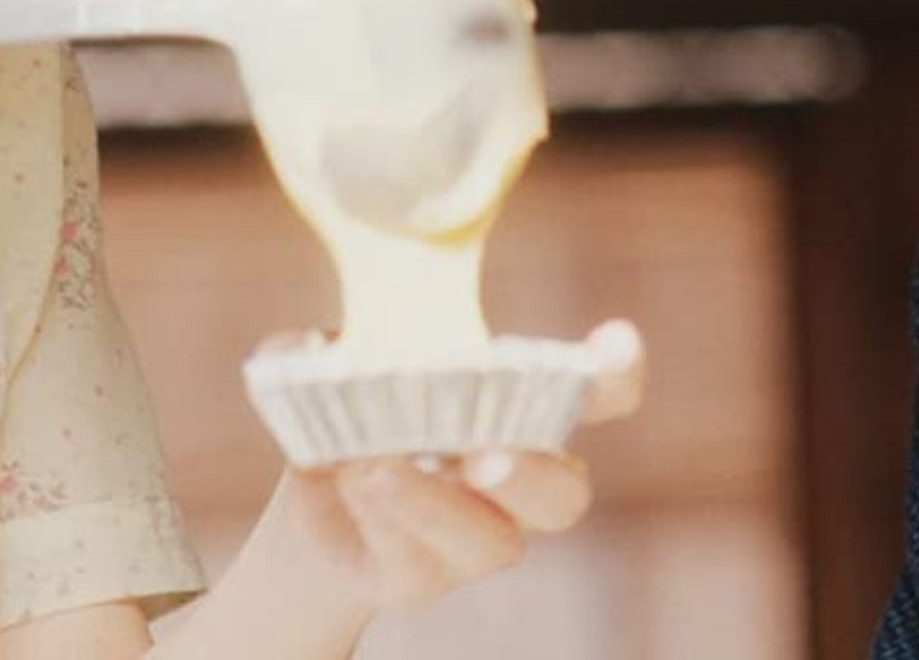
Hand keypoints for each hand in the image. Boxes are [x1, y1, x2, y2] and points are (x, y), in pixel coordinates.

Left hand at [277, 318, 644, 611]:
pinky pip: (415, 558)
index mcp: (528, 406)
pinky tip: (352, 483)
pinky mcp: (422, 576)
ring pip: (489, 540)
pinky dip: (382, 515)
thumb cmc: (357, 399)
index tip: (612, 342)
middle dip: (531, 472)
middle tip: (484, 452)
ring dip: (436, 504)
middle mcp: (520, 479)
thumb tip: (301, 349)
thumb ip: (319, 346)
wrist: (318, 487)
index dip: (617, 372)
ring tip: (379, 467)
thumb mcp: (336, 357)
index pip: (601, 393)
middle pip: (564, 495)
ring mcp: (477, 538)